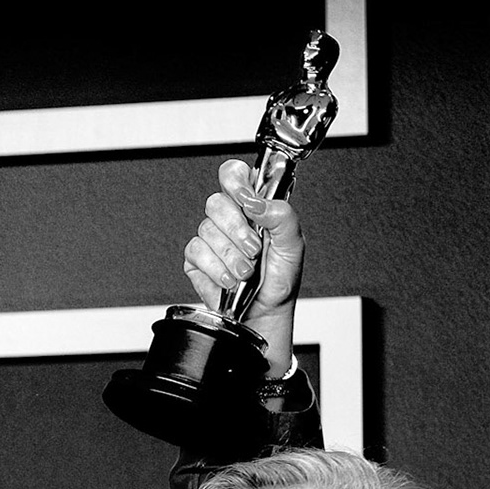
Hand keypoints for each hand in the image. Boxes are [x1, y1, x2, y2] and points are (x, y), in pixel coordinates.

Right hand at [181, 158, 303, 376]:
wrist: (266, 313)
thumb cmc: (280, 279)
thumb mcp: (293, 244)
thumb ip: (281, 215)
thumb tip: (256, 201)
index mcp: (253, 206)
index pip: (234, 175)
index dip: (235, 181)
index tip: (246, 199)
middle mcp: (230, 220)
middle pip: (216, 202)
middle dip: (237, 230)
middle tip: (254, 249)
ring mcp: (211, 240)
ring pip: (206, 230)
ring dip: (230, 256)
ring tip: (246, 271)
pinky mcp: (196, 261)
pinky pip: (196, 254)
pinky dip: (216, 269)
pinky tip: (229, 279)